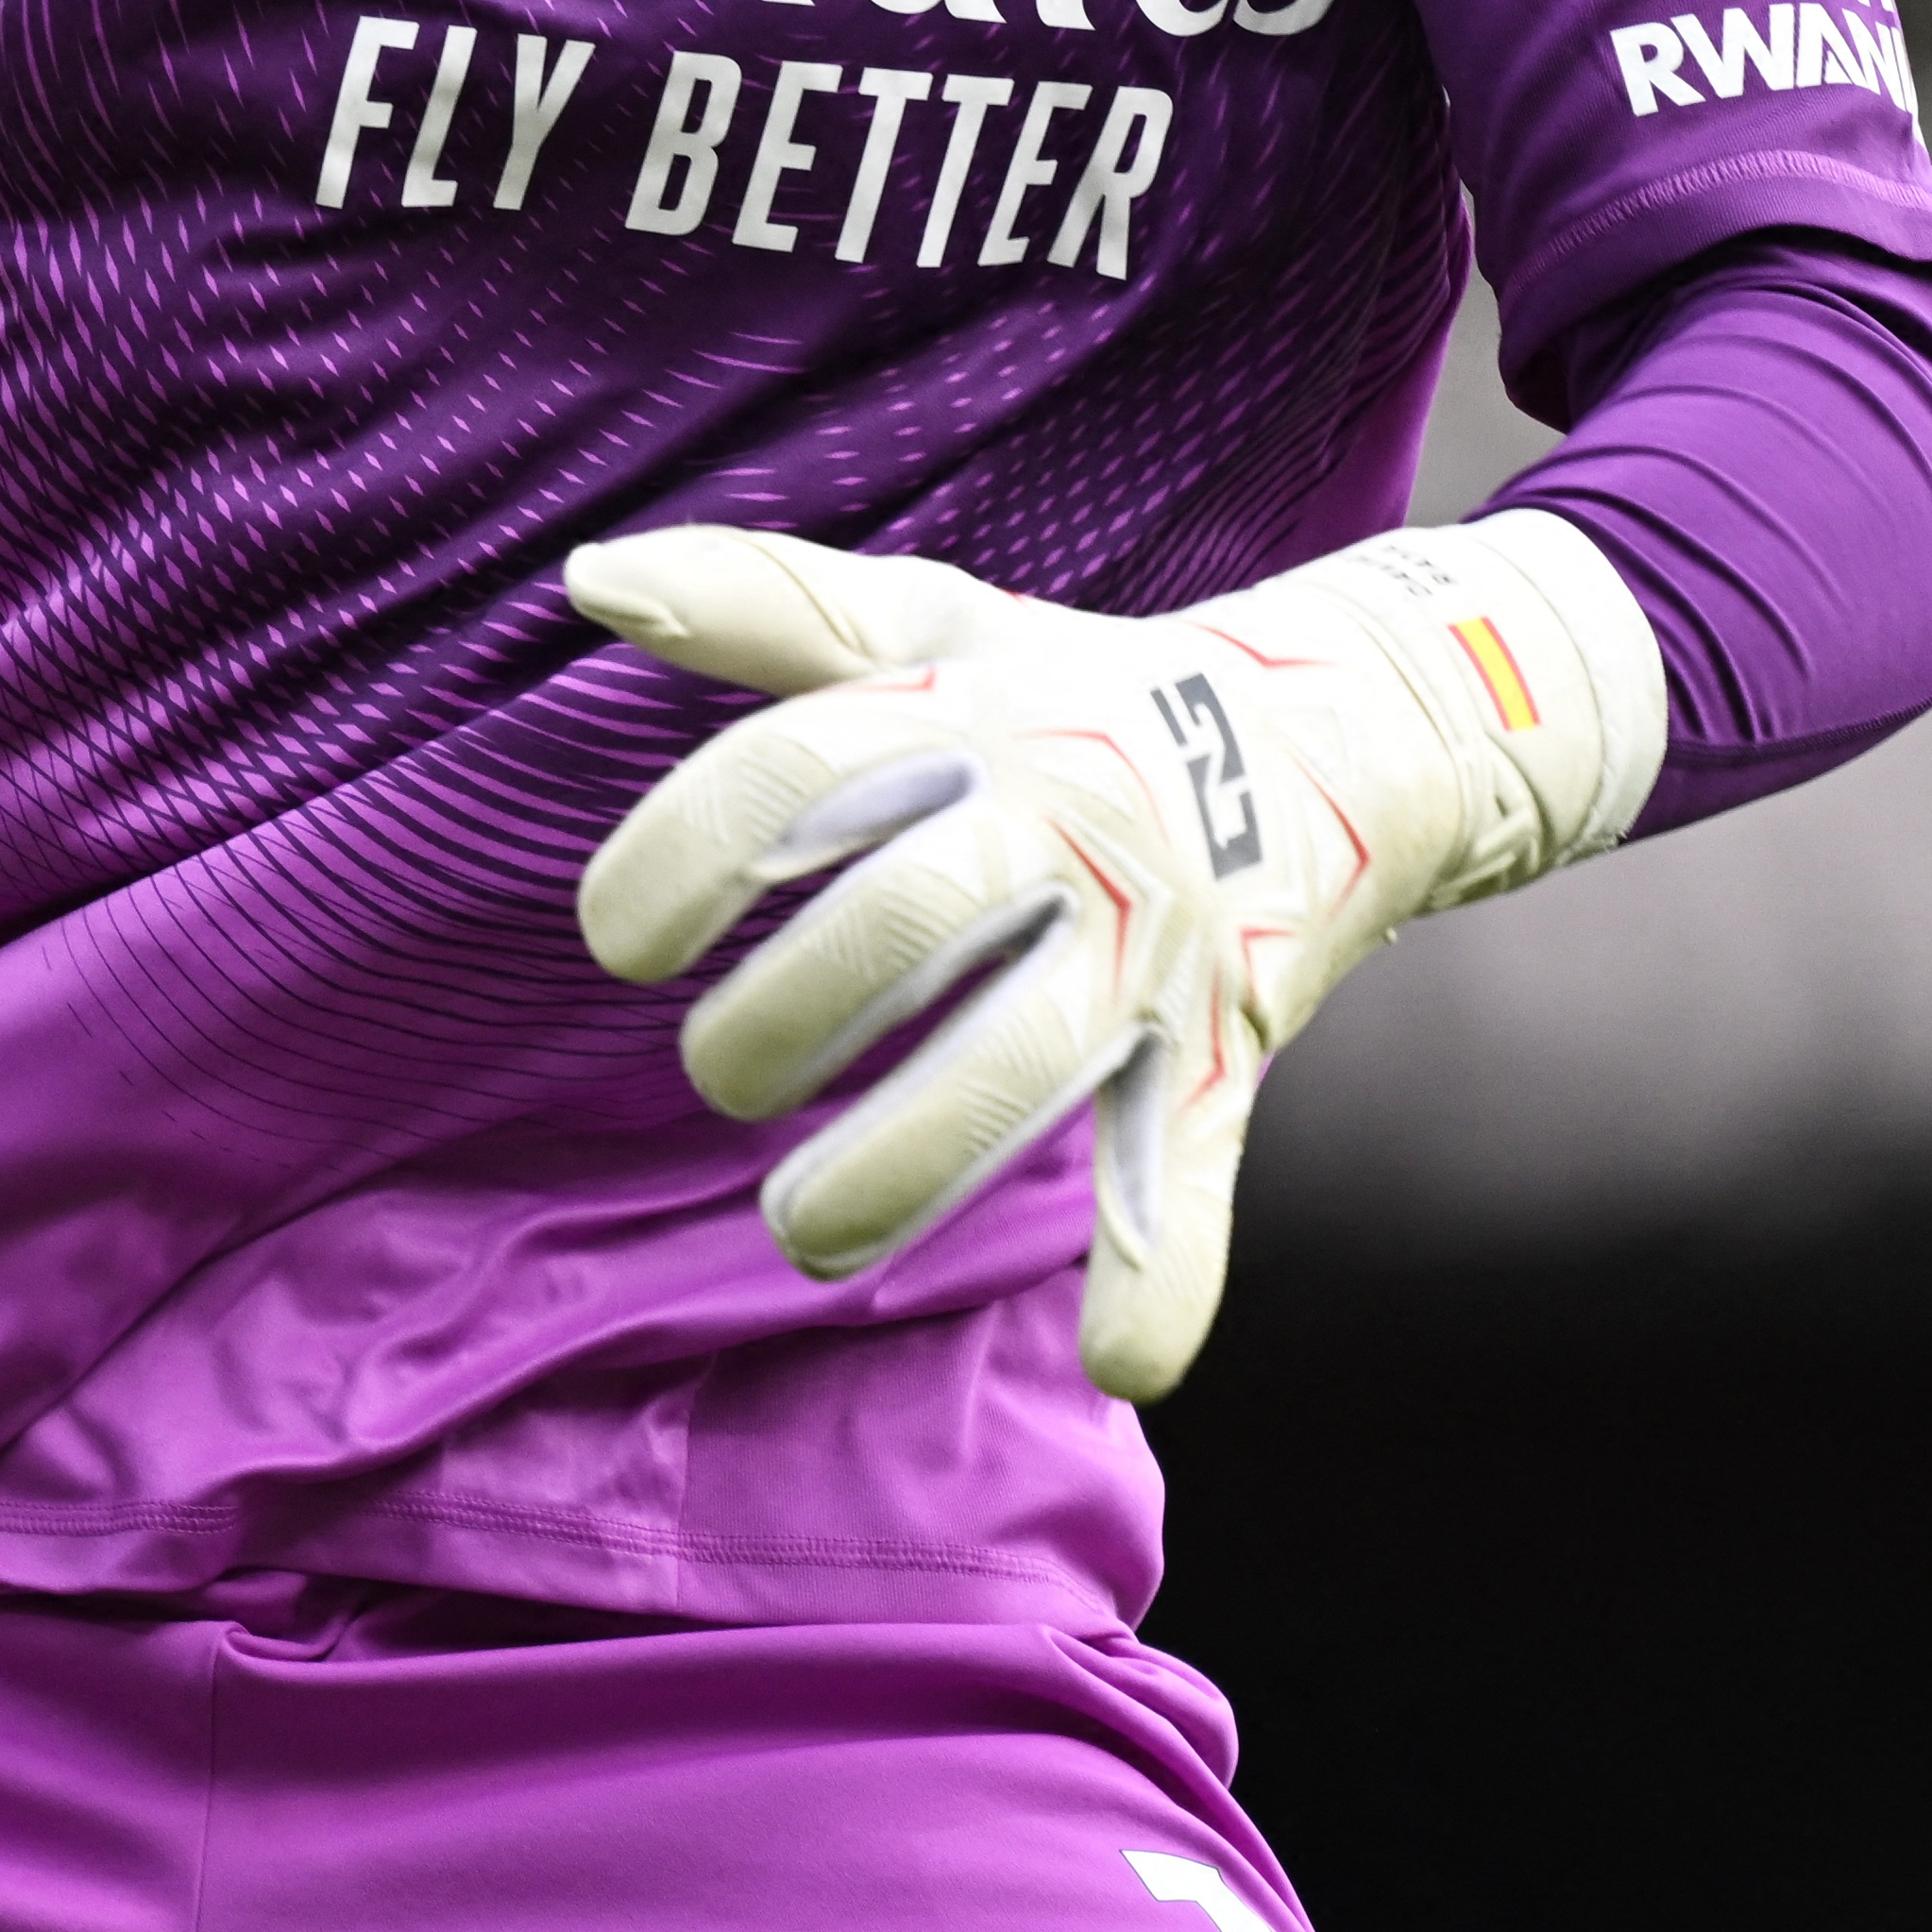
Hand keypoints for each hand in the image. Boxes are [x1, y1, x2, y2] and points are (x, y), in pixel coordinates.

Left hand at [570, 514, 1659, 1396]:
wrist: (1340, 730)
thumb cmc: (1078, 693)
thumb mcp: (933, 631)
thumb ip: (764, 608)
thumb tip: (591, 578)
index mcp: (968, 719)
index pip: (793, 771)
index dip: (681, 855)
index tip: (622, 944)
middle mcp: (1062, 821)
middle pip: (902, 922)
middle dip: (782, 1022)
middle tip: (727, 1074)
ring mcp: (1150, 943)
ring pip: (1028, 1060)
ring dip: (905, 1160)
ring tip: (802, 1233)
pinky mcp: (1224, 1045)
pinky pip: (1196, 1163)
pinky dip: (1169, 1269)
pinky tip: (1118, 1353)